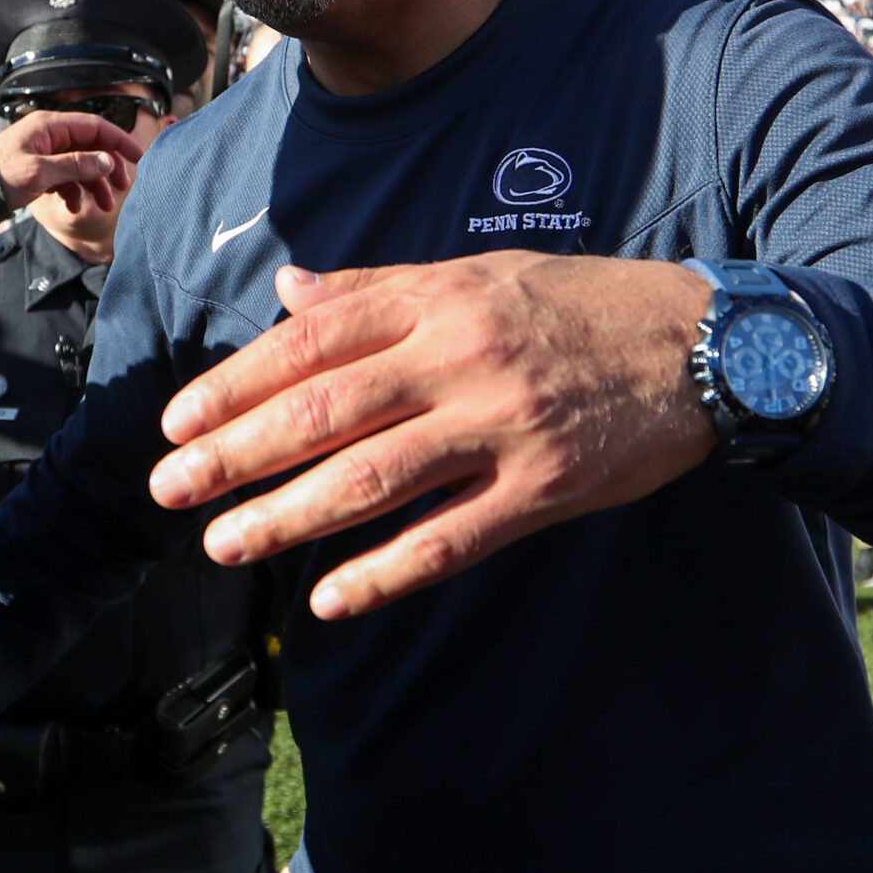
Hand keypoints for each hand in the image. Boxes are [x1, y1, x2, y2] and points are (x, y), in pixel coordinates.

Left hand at [0, 110, 141, 213]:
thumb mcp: (41, 172)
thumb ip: (77, 165)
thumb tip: (108, 162)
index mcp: (50, 126)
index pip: (95, 127)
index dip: (119, 141)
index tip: (139, 157)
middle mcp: (49, 136)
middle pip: (91, 147)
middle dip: (109, 168)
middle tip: (123, 187)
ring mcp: (45, 153)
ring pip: (81, 165)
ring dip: (94, 185)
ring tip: (104, 206)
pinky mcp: (39, 170)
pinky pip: (66, 178)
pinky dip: (74, 192)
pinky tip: (73, 207)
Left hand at [147, 253, 717, 619]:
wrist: (703, 343)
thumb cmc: (579, 305)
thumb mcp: (478, 273)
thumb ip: (379, 289)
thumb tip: (289, 292)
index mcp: (437, 299)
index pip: (311, 341)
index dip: (235, 382)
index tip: (176, 420)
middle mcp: (460, 357)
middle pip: (325, 410)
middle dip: (235, 453)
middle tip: (169, 489)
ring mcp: (503, 425)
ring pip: (374, 478)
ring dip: (289, 516)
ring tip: (226, 545)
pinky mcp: (546, 488)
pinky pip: (451, 540)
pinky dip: (387, 572)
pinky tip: (332, 599)